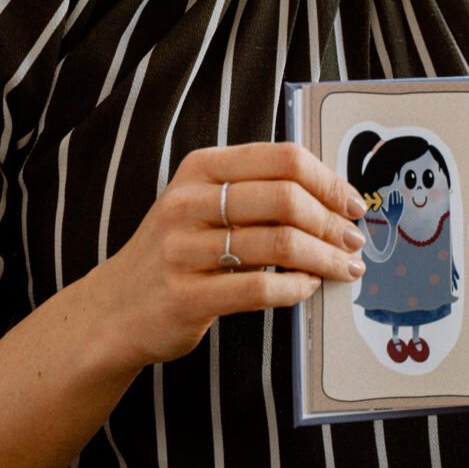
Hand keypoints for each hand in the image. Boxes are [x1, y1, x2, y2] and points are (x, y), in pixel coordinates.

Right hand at [83, 142, 367, 372]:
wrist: (115, 309)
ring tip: (342, 268)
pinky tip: (306, 288)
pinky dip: (295, 289)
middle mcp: (187, 203)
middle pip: (285, 198)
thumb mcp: (202, 206)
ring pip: (279, 244)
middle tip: (353, 241)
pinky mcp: (186, 296)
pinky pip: (259, 289)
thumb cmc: (175, 254)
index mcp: (199, 170)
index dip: (327, 180)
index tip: (352, 202)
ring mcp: (182, 250)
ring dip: (324, 258)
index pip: (281, 158)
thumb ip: (254, 195)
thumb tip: (331, 200)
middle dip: (331, 222)